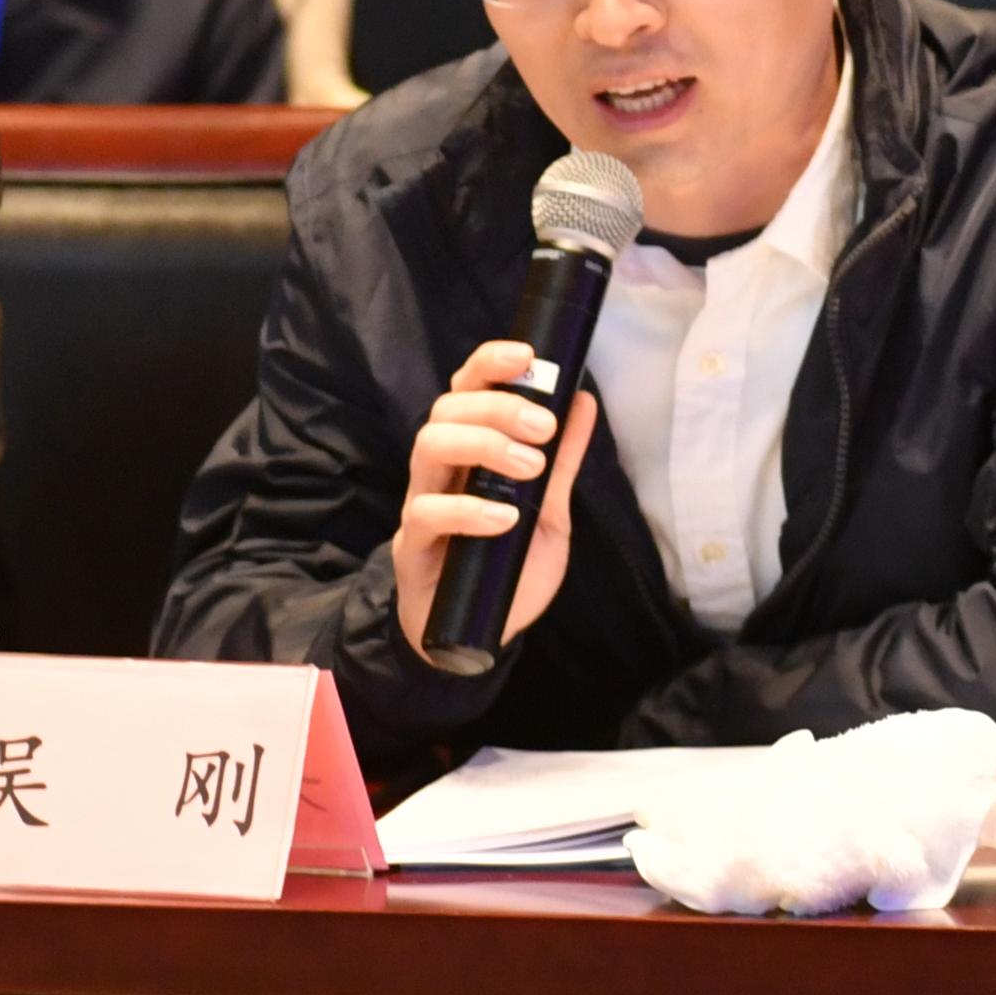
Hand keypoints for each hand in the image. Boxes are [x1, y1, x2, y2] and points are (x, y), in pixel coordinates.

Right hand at [387, 342, 597, 653]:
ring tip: (527, 466)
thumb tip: (583, 401)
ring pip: (429, 445)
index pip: (467, 388)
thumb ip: (561, 463)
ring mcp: (422, 503)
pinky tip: (505, 519)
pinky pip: (427, 512)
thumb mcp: (548, 514)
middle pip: (447, 408)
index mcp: (470, 452)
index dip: (490, 363)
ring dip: (483, 444)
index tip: (529, 356)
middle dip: (497, 405)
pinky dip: (468, 509)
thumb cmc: (505, 569)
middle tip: (543, 427)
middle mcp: (440, 469)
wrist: (475, 638)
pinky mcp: (413, 544)